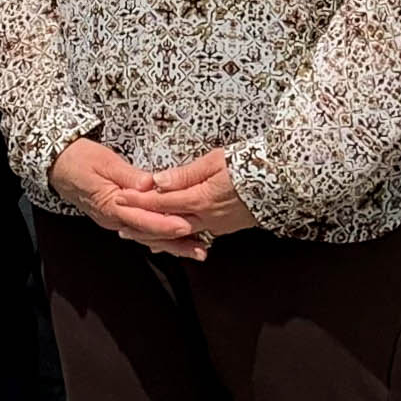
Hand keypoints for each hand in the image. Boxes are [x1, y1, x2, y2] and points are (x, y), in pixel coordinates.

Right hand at [49, 138, 211, 260]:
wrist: (57, 165)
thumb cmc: (80, 159)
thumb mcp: (104, 161)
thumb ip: (127, 174)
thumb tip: (149, 183)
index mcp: (111, 206)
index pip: (143, 220)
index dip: (165, 224)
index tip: (186, 227)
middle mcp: (114, 219)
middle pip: (149, 235)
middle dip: (176, 245)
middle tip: (201, 251)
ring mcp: (115, 220)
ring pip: (147, 236)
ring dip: (171, 245)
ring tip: (196, 250)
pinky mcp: (117, 217)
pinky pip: (140, 231)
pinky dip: (158, 237)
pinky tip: (174, 242)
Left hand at [129, 149, 260, 252]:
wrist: (281, 181)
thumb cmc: (248, 164)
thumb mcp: (214, 161)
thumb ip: (184, 174)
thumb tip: (158, 181)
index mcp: (200, 199)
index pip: (161, 202)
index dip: (138, 200)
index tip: (120, 198)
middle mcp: (205, 218)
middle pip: (166, 224)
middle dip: (142, 225)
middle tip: (121, 227)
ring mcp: (216, 226)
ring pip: (180, 234)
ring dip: (158, 236)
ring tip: (139, 237)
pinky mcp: (224, 228)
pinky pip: (195, 235)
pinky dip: (178, 237)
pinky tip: (168, 239)